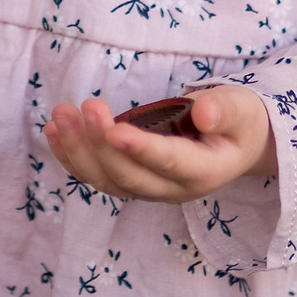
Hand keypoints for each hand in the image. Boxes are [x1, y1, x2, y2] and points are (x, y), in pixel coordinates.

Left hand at [43, 86, 275, 203]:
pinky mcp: (131, 181)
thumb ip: (227, 110)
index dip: (141, 149)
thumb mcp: (243, 110)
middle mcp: (173, 190)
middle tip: (85, 106)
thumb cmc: (238, 122)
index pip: (169, 163)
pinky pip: (97, 177)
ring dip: (78, 150)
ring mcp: (150, 190)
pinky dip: (71, 157)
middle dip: (101, 144)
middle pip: (130, 177)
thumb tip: (205, 113)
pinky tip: (52, 130)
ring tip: (60, 114)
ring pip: (107, 180)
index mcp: (205, 172)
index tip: (114, 129)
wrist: (235, 144)